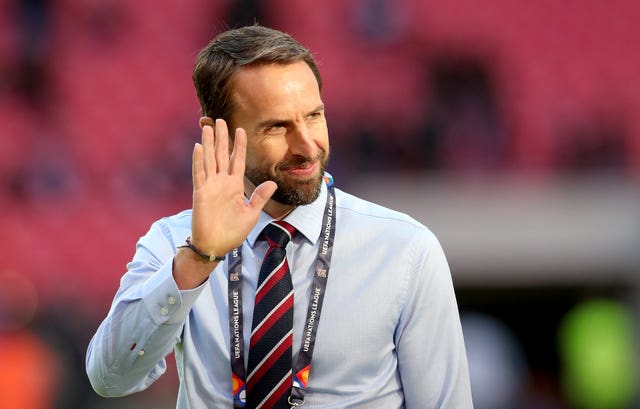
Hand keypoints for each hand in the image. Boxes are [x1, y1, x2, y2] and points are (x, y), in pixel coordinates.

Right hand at [173, 119, 275, 288]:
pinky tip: (198, 147)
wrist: (216, 246)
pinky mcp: (200, 193)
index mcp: (235, 186)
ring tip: (207, 127)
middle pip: (221, 155)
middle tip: (220, 120)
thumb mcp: (251, 214)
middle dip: (221, 138)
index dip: (238, 145)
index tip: (240, 130)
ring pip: (209, 160)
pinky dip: (198, 161)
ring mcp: (210, 186)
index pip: (237, 160)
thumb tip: (273, 183)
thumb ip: (260, 197)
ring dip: (208, 143)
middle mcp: (222, 183)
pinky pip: (199, 174)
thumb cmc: (233, 232)